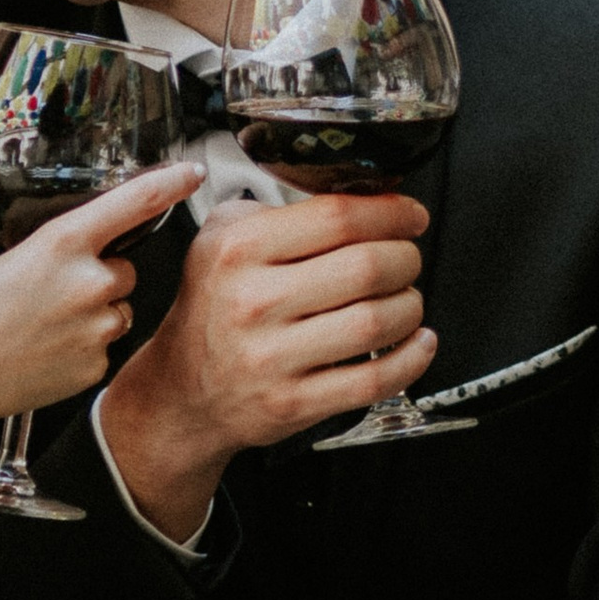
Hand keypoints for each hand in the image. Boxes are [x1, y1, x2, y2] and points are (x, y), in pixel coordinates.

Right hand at [0, 162, 203, 449]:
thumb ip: (30, 256)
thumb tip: (42, 267)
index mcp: (61, 243)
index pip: (134, 201)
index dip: (169, 182)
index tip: (192, 171)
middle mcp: (88, 283)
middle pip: (121, 269)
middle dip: (98, 276)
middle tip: (52, 292)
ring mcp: (94, 330)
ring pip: (115, 310)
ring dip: (93, 313)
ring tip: (43, 326)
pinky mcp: (92, 369)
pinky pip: (101, 348)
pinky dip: (80, 348)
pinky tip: (42, 353)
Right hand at [96, 194, 430, 541]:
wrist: (181, 389)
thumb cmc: (211, 308)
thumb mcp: (219, 237)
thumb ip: (277, 209)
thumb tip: (356, 196)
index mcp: (240, 249)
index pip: (337, 216)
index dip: (390, 211)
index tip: (409, 215)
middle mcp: (254, 301)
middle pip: (366, 267)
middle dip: (405, 257)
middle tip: (408, 257)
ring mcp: (273, 357)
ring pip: (375, 322)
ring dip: (409, 306)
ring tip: (406, 298)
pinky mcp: (293, 403)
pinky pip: (371, 380)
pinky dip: (409, 360)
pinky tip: (417, 343)